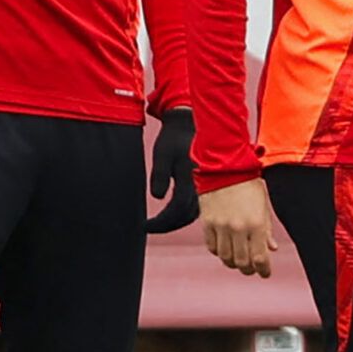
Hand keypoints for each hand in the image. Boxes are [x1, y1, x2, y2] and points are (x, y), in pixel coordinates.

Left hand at [145, 109, 198, 233]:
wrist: (190, 124)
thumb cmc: (174, 137)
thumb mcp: (162, 154)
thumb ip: (160, 176)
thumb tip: (158, 197)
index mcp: (192, 178)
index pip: (176, 210)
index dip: (161, 222)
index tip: (145, 226)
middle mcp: (203, 185)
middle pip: (187, 216)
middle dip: (168, 225)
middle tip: (150, 227)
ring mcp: (207, 185)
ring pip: (194, 213)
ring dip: (177, 221)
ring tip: (161, 223)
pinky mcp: (207, 184)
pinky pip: (199, 205)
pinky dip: (186, 213)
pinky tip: (175, 213)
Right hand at [200, 178, 277, 276]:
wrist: (224, 167)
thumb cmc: (248, 184)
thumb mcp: (263, 206)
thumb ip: (267, 229)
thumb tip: (271, 249)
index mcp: (256, 223)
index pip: (259, 258)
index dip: (263, 270)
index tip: (265, 273)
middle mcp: (238, 227)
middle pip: (242, 262)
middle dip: (248, 270)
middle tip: (251, 270)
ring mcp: (221, 226)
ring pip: (225, 257)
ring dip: (233, 263)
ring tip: (238, 261)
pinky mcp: (207, 222)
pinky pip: (212, 246)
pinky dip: (219, 252)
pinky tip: (225, 249)